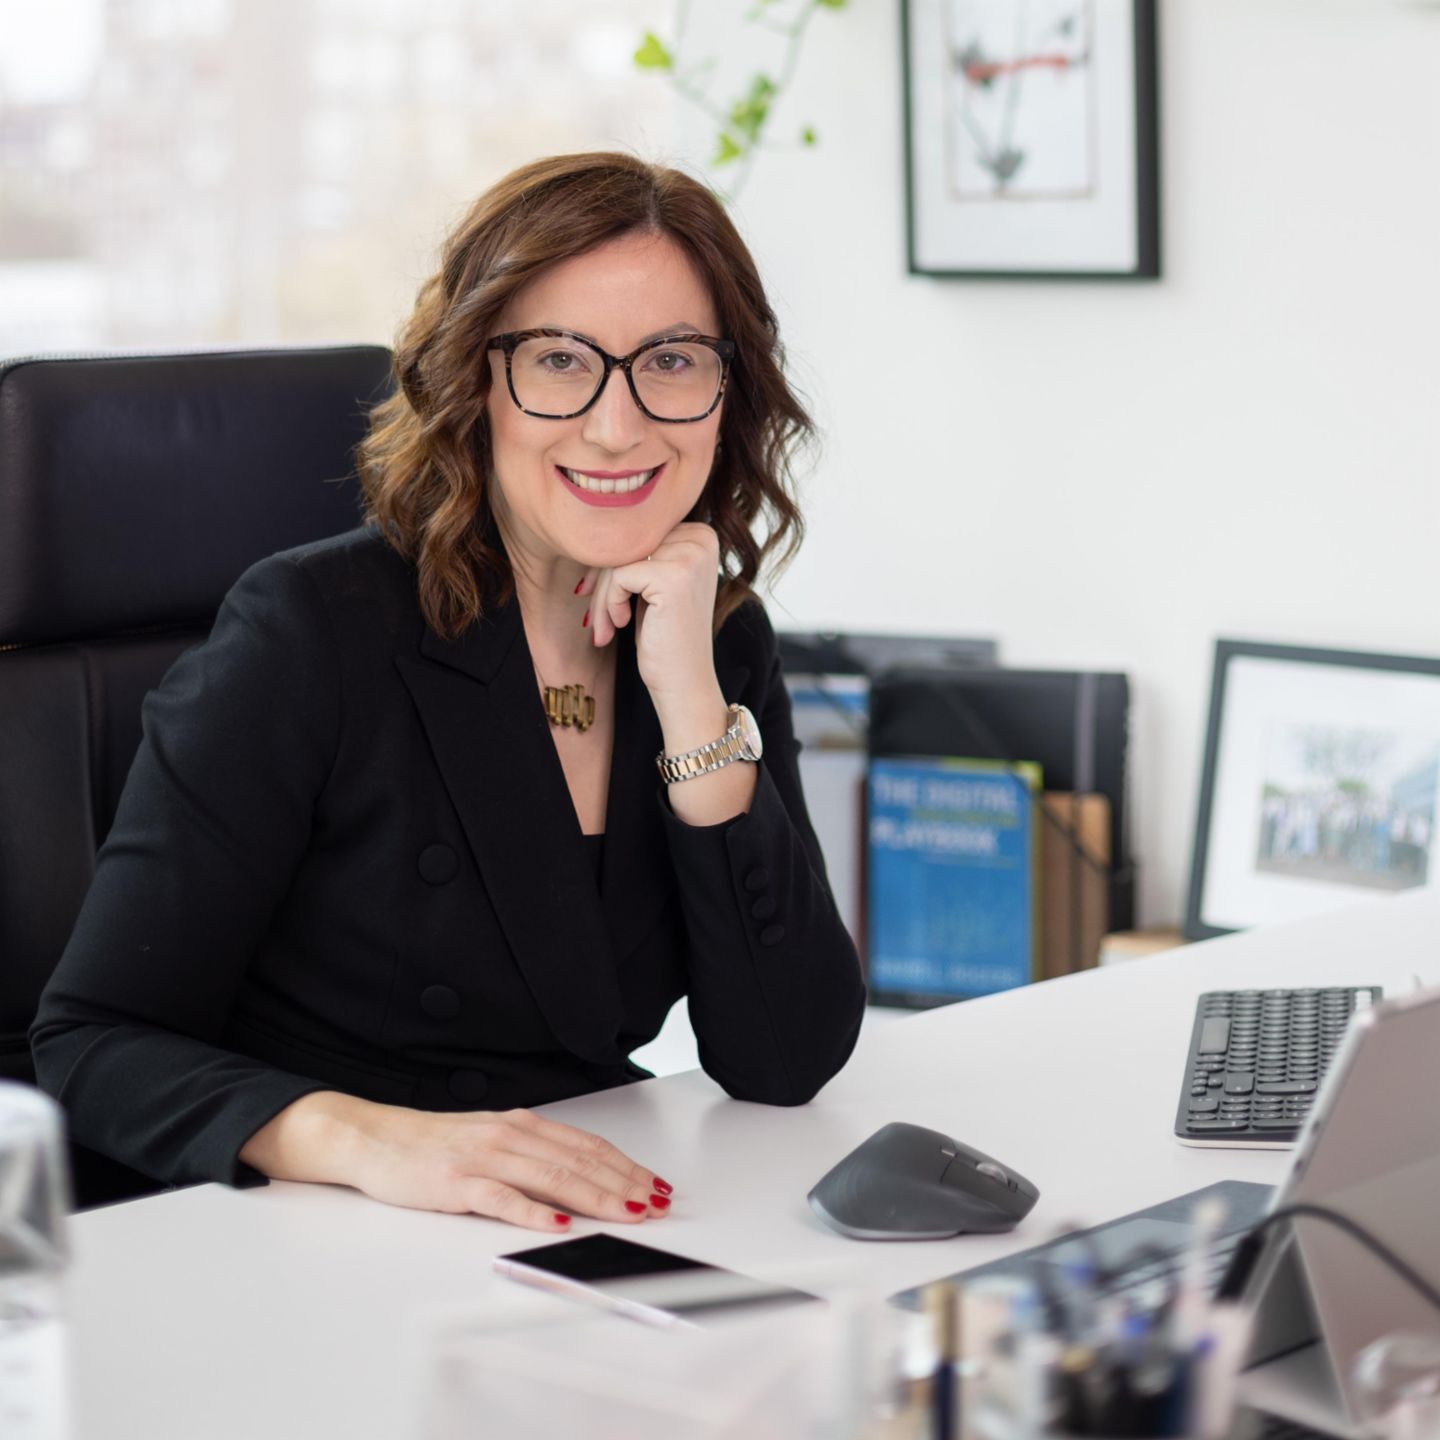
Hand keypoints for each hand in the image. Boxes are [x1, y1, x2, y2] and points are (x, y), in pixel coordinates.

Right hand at [242, 1091, 673, 1230]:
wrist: (372, 1137)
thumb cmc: (431, 1144)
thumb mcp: (489, 1140)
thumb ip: (530, 1156)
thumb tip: (578, 1178)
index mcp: (520, 1125)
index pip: (585, 1145)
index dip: (625, 1165)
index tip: (654, 1183)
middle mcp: (508, 1135)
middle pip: (578, 1160)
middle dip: (623, 1182)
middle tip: (656, 1201)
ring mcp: (483, 1157)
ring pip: (551, 1176)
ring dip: (595, 1195)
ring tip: (627, 1210)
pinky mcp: (456, 1181)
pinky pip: (501, 1197)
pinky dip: (533, 1211)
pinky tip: (557, 1223)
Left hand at [580, 522, 721, 717]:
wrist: (684, 683)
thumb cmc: (664, 635)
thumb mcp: (654, 583)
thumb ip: (640, 550)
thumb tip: (589, 522)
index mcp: (702, 533)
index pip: (638, 531)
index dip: (611, 562)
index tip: (600, 597)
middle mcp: (703, 538)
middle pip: (627, 541)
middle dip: (602, 580)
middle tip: (597, 618)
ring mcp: (691, 556)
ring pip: (618, 558)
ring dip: (602, 594)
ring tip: (605, 626)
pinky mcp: (673, 577)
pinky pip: (618, 575)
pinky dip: (609, 602)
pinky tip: (620, 624)